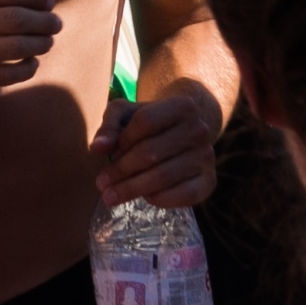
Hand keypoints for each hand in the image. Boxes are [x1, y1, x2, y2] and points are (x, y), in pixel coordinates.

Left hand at [92, 75, 225, 212]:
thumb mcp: (126, 114)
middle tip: (101, 184)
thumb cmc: (149, 121)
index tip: (107, 154)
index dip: (122, 140)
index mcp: (182, 105)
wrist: (184, 131)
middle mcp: (200, 129)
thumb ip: (109, 127)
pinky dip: (159, 199)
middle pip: (151, 153)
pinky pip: (183, 195)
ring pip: (163, 176)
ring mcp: (207, 156)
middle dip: (121, 170)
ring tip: (110, 196)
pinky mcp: (209, 181)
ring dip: (132, 189)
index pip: (145, 122)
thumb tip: (96, 149)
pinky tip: (143, 198)